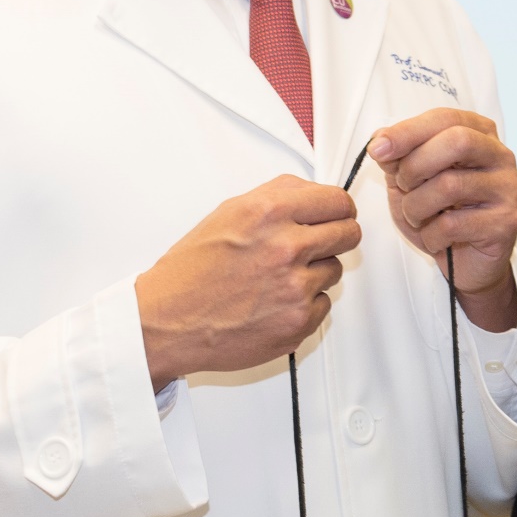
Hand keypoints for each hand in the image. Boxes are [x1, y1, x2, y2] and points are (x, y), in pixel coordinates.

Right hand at [135, 176, 361, 387]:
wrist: (168, 320)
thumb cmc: (191, 271)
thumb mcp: (228, 214)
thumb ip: (277, 198)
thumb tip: (313, 195)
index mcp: (268, 212)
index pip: (337, 201)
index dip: (339, 208)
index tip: (338, 214)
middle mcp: (286, 247)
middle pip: (348, 233)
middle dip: (336, 237)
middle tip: (317, 244)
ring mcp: (295, 287)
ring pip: (334, 270)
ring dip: (314, 272)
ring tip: (277, 278)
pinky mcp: (299, 321)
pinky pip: (323, 304)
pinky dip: (304, 304)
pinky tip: (273, 302)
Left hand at [371, 109, 516, 328]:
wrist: (466, 262)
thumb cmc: (440, 214)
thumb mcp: (410, 181)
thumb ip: (398, 157)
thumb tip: (381, 141)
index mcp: (479, 134)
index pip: (444, 119)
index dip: (408, 131)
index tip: (378, 149)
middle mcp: (500, 156)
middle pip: (458, 141)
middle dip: (416, 165)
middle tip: (403, 186)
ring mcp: (507, 189)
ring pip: (450, 185)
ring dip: (417, 206)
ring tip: (417, 217)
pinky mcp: (506, 223)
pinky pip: (453, 224)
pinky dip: (430, 234)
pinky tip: (435, 238)